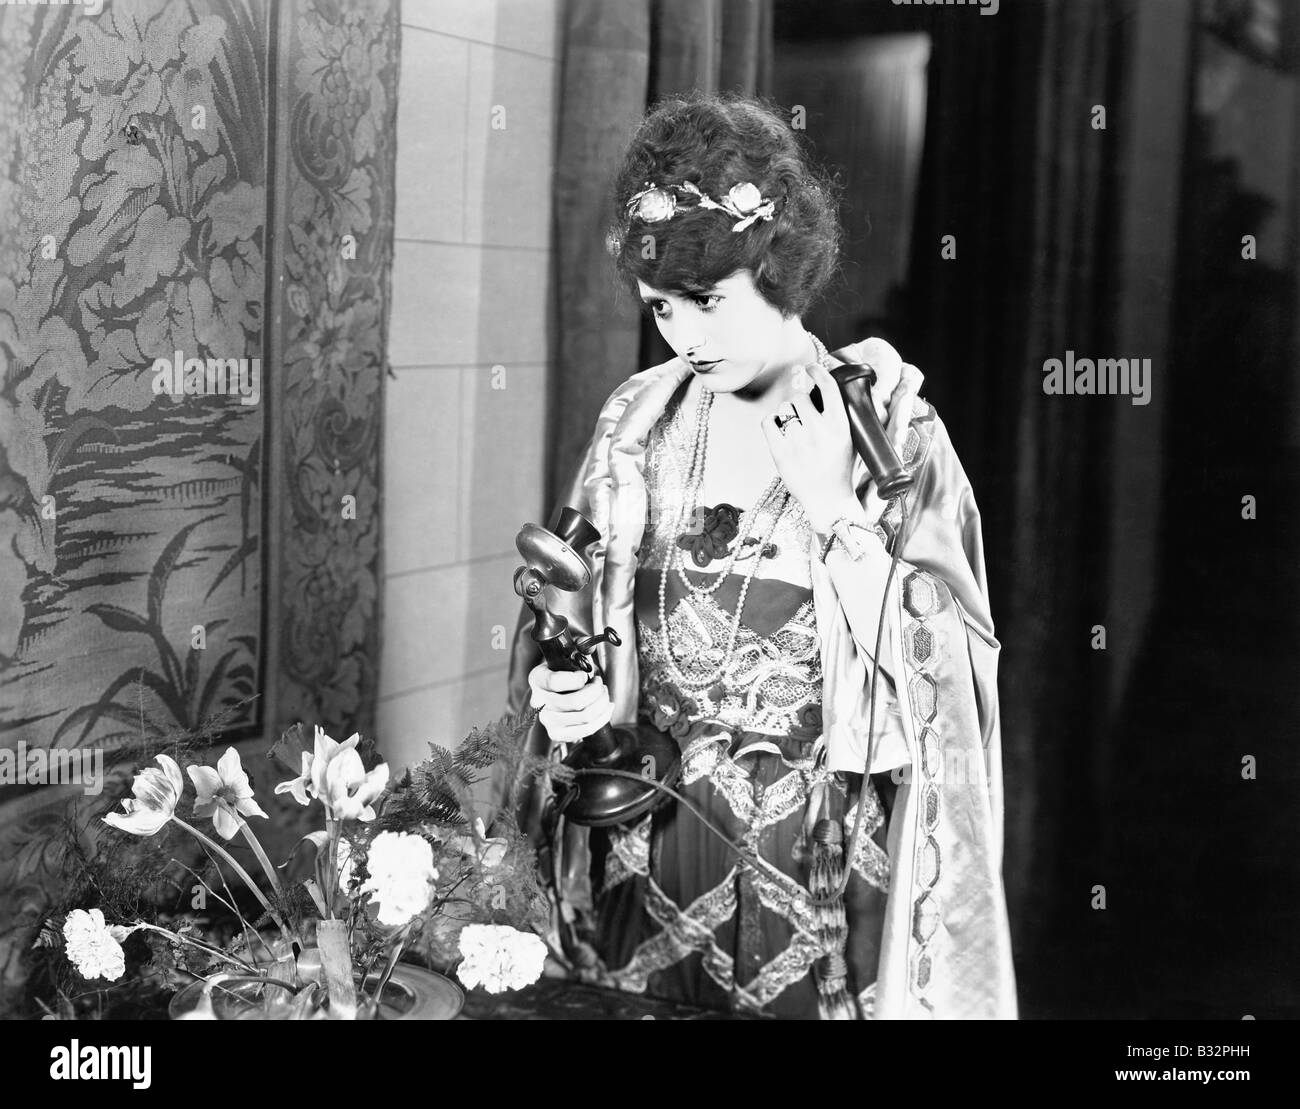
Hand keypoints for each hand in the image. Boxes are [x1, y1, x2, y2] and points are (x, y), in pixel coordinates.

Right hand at [527, 661, 613, 742]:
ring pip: (584, 716)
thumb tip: (590, 655)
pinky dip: (602, 718)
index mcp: (537, 679)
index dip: (576, 679)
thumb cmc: (564, 674)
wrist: (556, 692)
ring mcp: (546, 720)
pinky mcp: (556, 734)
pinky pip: (586, 730)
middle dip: (596, 691)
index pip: (555, 682)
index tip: (585, 675)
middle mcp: (538, 701)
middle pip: (574, 702)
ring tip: (603, 694)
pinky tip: (606, 708)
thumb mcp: (565, 659)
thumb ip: (576, 656)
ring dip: (601, 703)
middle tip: (599, 684)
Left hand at [760, 358, 923, 532]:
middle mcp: (820, 432)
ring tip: (792, 427)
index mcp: (840, 426)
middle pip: (800, 397)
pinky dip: (771, 422)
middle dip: (798, 402)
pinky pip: (768, 422)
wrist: (828, 500)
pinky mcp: (781, 454)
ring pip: (784, 409)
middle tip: (801, 415)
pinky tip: (778, 430)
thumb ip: (839, 416)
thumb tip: (825, 387)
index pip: (829, 387)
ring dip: (786, 413)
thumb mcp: (849, 440)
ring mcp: (799, 443)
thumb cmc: (839, 468)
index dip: (818, 372)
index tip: (810, 368)